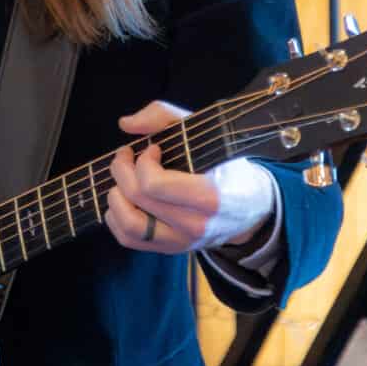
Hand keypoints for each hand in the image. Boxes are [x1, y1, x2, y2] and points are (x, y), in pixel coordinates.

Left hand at [104, 100, 275, 253]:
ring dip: (115, 195)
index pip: (153, 185)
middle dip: (122, 169)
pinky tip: (124, 198)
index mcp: (208, 197)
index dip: (143, 161)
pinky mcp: (169, 249)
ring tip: (123, 178)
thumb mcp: (207, 133)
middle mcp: (193, 225)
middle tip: (127, 155)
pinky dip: (115, 217)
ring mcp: (180, 242)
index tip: (153, 149)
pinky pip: (128, 240)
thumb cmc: (226, 166)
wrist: (251, 209)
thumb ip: (164, 116)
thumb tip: (125, 124)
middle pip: (137, 198)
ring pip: (128, 225)